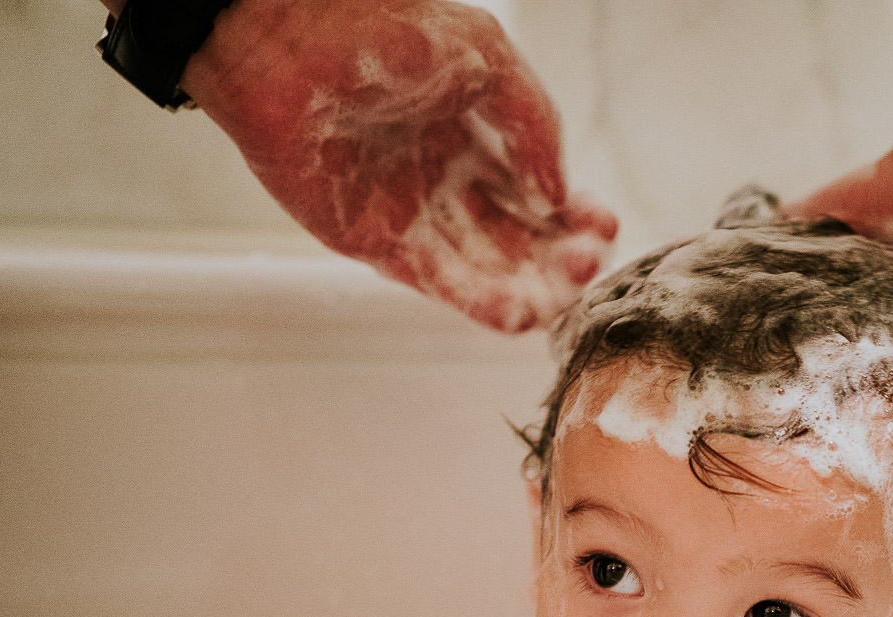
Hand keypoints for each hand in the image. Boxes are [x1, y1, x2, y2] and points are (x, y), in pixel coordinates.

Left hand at [181, 0, 617, 332]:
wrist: (290, 38)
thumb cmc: (385, 28)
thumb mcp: (487, 58)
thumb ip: (533, 125)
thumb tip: (556, 195)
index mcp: (482, 138)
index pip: (543, 193)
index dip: (577, 215)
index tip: (603, 227)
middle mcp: (454, 183)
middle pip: (523, 241)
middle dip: (560, 259)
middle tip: (585, 265)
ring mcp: (418, 217)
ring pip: (487, 271)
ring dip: (528, 291)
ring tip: (558, 300)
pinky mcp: (379, 243)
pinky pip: (441, 284)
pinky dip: (480, 303)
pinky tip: (516, 313)